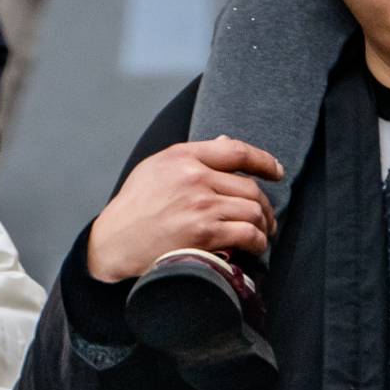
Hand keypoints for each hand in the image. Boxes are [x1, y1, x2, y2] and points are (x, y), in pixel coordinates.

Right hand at [85, 137, 283, 282]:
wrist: (113, 242)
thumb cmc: (134, 206)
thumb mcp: (156, 169)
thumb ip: (192, 156)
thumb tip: (226, 142)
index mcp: (183, 156)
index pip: (236, 151)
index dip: (264, 161)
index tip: (276, 171)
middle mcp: (194, 176)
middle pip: (250, 187)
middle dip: (265, 205)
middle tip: (267, 218)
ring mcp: (200, 205)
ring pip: (253, 210)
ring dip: (264, 226)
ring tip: (262, 234)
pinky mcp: (204, 233)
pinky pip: (247, 234)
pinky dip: (258, 242)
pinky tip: (255, 247)